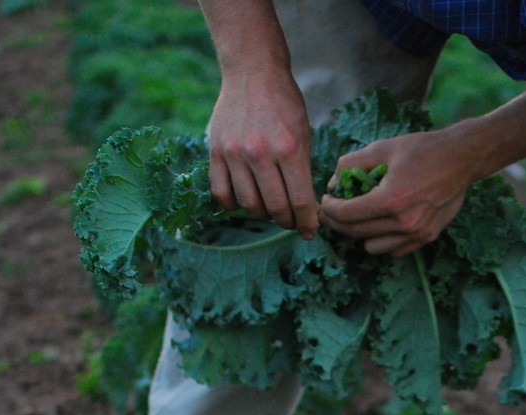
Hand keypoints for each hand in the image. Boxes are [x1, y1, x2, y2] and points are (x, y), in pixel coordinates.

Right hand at [207, 67, 318, 239]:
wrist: (252, 72)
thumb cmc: (284, 103)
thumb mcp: (303, 133)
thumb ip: (302, 170)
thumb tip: (304, 207)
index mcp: (289, 148)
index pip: (300, 201)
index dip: (306, 223)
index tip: (309, 231)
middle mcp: (260, 153)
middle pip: (274, 208)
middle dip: (286, 221)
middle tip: (290, 222)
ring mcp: (234, 154)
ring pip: (248, 205)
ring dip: (261, 214)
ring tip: (269, 208)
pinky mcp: (215, 153)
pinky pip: (222, 194)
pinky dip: (233, 205)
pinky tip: (244, 200)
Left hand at [318, 127, 478, 256]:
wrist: (464, 157)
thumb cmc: (423, 149)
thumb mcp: (383, 148)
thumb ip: (351, 164)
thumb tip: (332, 184)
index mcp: (390, 199)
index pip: (345, 214)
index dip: (328, 209)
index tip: (325, 201)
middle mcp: (403, 222)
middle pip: (354, 232)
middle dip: (338, 221)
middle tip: (334, 209)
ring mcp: (416, 233)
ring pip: (371, 247)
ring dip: (361, 232)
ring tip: (363, 215)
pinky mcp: (427, 237)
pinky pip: (392, 250)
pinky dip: (383, 239)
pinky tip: (383, 222)